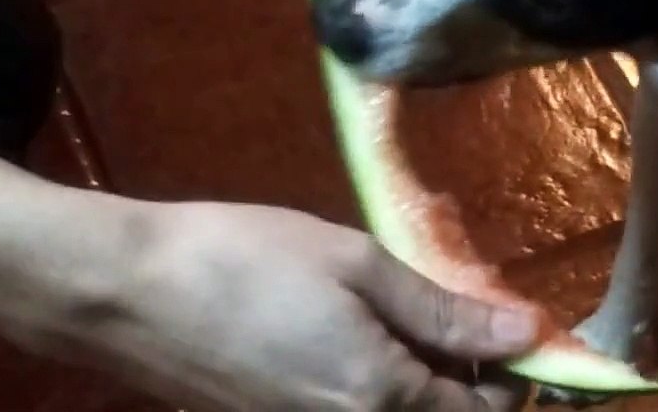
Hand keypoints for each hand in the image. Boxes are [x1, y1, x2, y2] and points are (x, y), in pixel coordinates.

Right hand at [50, 203, 537, 410]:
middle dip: (473, 381)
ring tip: (417, 320)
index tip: (515, 323)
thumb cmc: (247, 260)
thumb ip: (445, 312)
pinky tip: (368, 337)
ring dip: (428, 385)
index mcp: (382, 402)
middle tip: (467, 316)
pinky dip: (381, 388)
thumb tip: (527, 333)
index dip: (515, 372)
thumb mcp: (355, 266)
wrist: (130, 292)